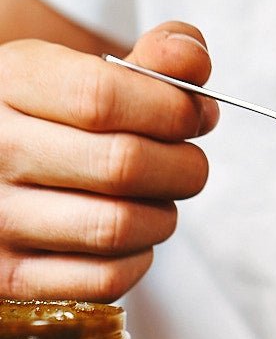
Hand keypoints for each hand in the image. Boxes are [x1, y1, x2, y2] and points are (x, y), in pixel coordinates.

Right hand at [0, 22, 218, 300]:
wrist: (0, 164)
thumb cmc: (62, 116)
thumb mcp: (92, 69)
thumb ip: (156, 59)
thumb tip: (192, 61)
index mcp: (9, 82)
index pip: (104, 97)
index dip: (171, 109)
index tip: (193, 117)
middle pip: (122, 164)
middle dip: (182, 165)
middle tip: (185, 162)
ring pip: (119, 226)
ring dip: (163, 215)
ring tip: (157, 198)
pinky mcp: (5, 279)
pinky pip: (104, 280)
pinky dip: (137, 259)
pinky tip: (128, 236)